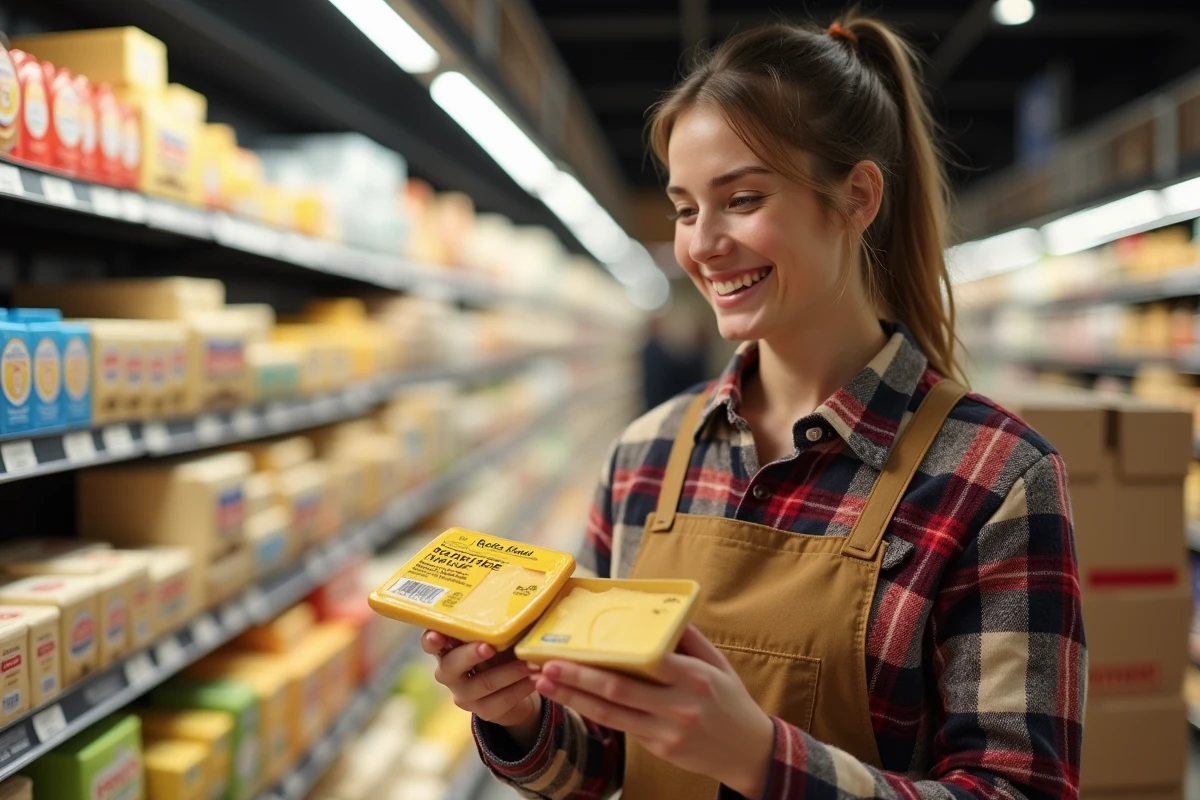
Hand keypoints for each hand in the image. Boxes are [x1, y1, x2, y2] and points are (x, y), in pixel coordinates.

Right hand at [422, 631, 542, 748]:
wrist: (514, 688)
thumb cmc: (501, 650)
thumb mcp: (496, 636)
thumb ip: (495, 623)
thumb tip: (516, 599)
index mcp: (448, 648)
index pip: (430, 643)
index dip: (431, 639)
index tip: (437, 635)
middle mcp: (449, 673)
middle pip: (451, 666)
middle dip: (471, 654)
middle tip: (489, 647)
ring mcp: (464, 695)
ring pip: (483, 684)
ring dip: (509, 672)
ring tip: (529, 664)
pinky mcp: (483, 711)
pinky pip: (502, 700)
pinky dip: (520, 688)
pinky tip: (535, 680)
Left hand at [530, 625, 774, 796]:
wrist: (749, 752)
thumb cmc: (732, 701)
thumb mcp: (718, 664)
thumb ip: (689, 639)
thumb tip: (660, 611)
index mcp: (693, 678)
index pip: (645, 663)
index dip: (608, 657)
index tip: (579, 643)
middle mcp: (677, 706)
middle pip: (618, 691)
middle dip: (578, 678)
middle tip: (546, 665)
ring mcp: (666, 731)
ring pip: (611, 714)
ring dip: (574, 698)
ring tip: (546, 682)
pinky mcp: (660, 748)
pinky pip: (621, 727)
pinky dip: (594, 713)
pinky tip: (572, 700)